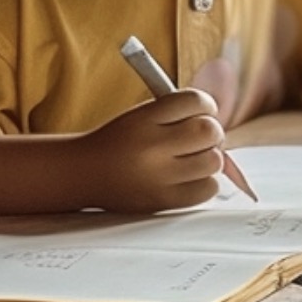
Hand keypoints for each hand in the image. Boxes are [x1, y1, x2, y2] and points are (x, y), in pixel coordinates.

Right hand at [73, 90, 224, 212]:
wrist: (83, 173)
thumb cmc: (118, 142)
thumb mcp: (140, 115)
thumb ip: (176, 113)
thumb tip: (218, 118)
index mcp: (144, 118)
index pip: (195, 101)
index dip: (206, 105)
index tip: (203, 111)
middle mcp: (151, 146)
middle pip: (209, 131)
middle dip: (211, 132)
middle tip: (200, 138)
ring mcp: (158, 176)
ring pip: (214, 161)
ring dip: (210, 158)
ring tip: (194, 158)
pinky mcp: (163, 200)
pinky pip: (207, 189)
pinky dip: (205, 182)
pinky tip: (190, 178)